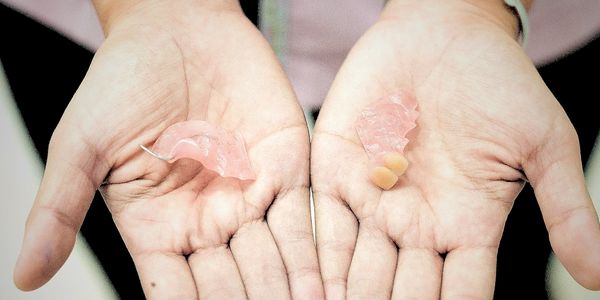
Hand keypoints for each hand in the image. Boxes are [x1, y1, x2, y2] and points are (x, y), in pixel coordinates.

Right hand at [13, 1, 322, 298]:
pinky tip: (322, 285)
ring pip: (271, 261)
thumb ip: (61, 209)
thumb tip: (23, 276)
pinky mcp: (284, 169)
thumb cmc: (122, 81)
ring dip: (286, 294)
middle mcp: (206, 222)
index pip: (177, 292)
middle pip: (231, 286)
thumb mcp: (83, 145)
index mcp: (157, 228)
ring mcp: (248, 198)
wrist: (176, 26)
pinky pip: (301, 219)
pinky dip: (313, 254)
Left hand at [312, 0, 599, 297]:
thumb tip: (598, 277)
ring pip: (359, 268)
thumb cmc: (500, 83)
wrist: (445, 32)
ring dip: (351, 298)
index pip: (459, 292)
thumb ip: (565, 209)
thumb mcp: (542, 144)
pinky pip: (325, 223)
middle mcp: (416, 223)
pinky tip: (313, 291)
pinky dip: (319, 258)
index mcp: (467, 225)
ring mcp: (374, 200)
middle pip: (403, 290)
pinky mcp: (337, 170)